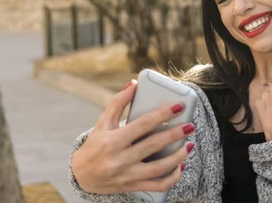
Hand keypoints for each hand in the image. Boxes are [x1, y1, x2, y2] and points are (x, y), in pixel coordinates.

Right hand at [71, 80, 195, 193]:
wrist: (81, 176)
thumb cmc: (94, 145)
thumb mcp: (102, 123)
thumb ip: (118, 103)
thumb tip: (134, 84)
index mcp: (112, 141)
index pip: (142, 125)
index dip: (161, 115)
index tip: (178, 106)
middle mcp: (119, 160)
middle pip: (153, 146)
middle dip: (175, 135)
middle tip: (190, 126)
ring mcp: (127, 176)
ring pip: (158, 169)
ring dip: (178, 157)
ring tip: (190, 145)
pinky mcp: (132, 187)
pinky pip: (157, 185)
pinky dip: (172, 177)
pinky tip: (181, 166)